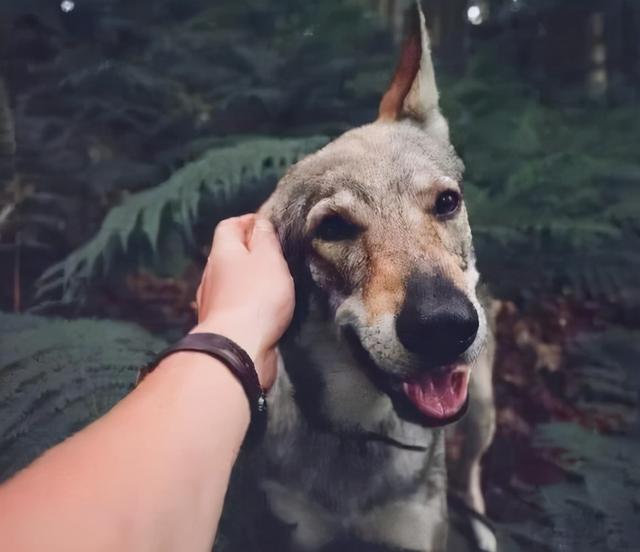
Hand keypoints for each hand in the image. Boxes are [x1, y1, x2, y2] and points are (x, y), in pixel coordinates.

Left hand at [192, 215, 294, 388]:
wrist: (237, 348)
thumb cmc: (256, 296)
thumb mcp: (269, 258)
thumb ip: (266, 238)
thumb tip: (259, 222)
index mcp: (222, 252)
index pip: (229, 225)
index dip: (248, 221)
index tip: (267, 225)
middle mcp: (211, 274)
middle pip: (228, 253)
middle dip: (249, 251)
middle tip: (275, 254)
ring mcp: (212, 301)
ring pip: (230, 280)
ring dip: (247, 278)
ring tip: (271, 282)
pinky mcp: (220, 325)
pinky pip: (233, 304)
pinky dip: (245, 301)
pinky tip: (260, 308)